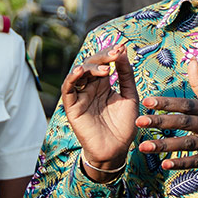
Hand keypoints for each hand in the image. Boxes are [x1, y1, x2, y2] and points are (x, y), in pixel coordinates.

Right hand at [61, 44, 140, 172]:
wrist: (116, 150)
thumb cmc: (124, 125)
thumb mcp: (130, 97)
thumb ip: (126, 76)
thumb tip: (122, 52)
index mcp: (104, 85)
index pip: (104, 63)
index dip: (111, 54)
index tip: (122, 47)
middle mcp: (91, 88)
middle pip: (91, 64)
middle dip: (103, 57)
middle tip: (115, 53)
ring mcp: (80, 96)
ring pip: (79, 73)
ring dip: (90, 66)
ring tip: (105, 68)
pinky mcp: (72, 107)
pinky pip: (68, 89)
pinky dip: (71, 78)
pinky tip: (79, 71)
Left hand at [134, 64, 197, 176]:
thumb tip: (192, 60)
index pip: (186, 104)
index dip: (167, 102)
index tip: (146, 101)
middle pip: (184, 121)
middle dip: (160, 121)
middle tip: (138, 121)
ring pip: (188, 142)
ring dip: (165, 145)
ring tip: (143, 146)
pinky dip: (181, 163)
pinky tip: (165, 165)